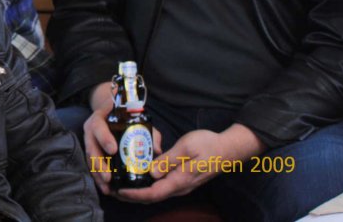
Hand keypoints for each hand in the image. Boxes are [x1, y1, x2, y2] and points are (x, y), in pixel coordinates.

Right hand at [81, 82, 162, 195]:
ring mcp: (89, 141)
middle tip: (109, 177)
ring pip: (89, 159)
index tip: (113, 150)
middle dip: (99, 164)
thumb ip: (148, 132)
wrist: (110, 112)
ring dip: (97, 175)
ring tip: (107, 188)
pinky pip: (91, 165)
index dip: (105, 139)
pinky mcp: (90, 151)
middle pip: (91, 147)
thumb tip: (156, 150)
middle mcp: (91, 130)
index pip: (99, 127)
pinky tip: (105, 187)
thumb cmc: (125, 116)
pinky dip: (97, 177)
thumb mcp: (136, 119)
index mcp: (100, 118)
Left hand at [116, 124, 263, 203]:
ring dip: (139, 193)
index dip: (134, 195)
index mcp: (179, 180)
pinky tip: (140, 178)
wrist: (228, 149)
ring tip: (122, 186)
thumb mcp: (186, 147)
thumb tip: (151, 173)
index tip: (119, 192)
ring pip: (157, 194)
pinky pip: (162, 188)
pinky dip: (148, 187)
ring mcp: (182, 185)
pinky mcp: (183, 180)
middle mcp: (180, 187)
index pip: (153, 194)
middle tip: (113, 190)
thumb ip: (168, 160)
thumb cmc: (208, 145)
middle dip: (132, 197)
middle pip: (152, 198)